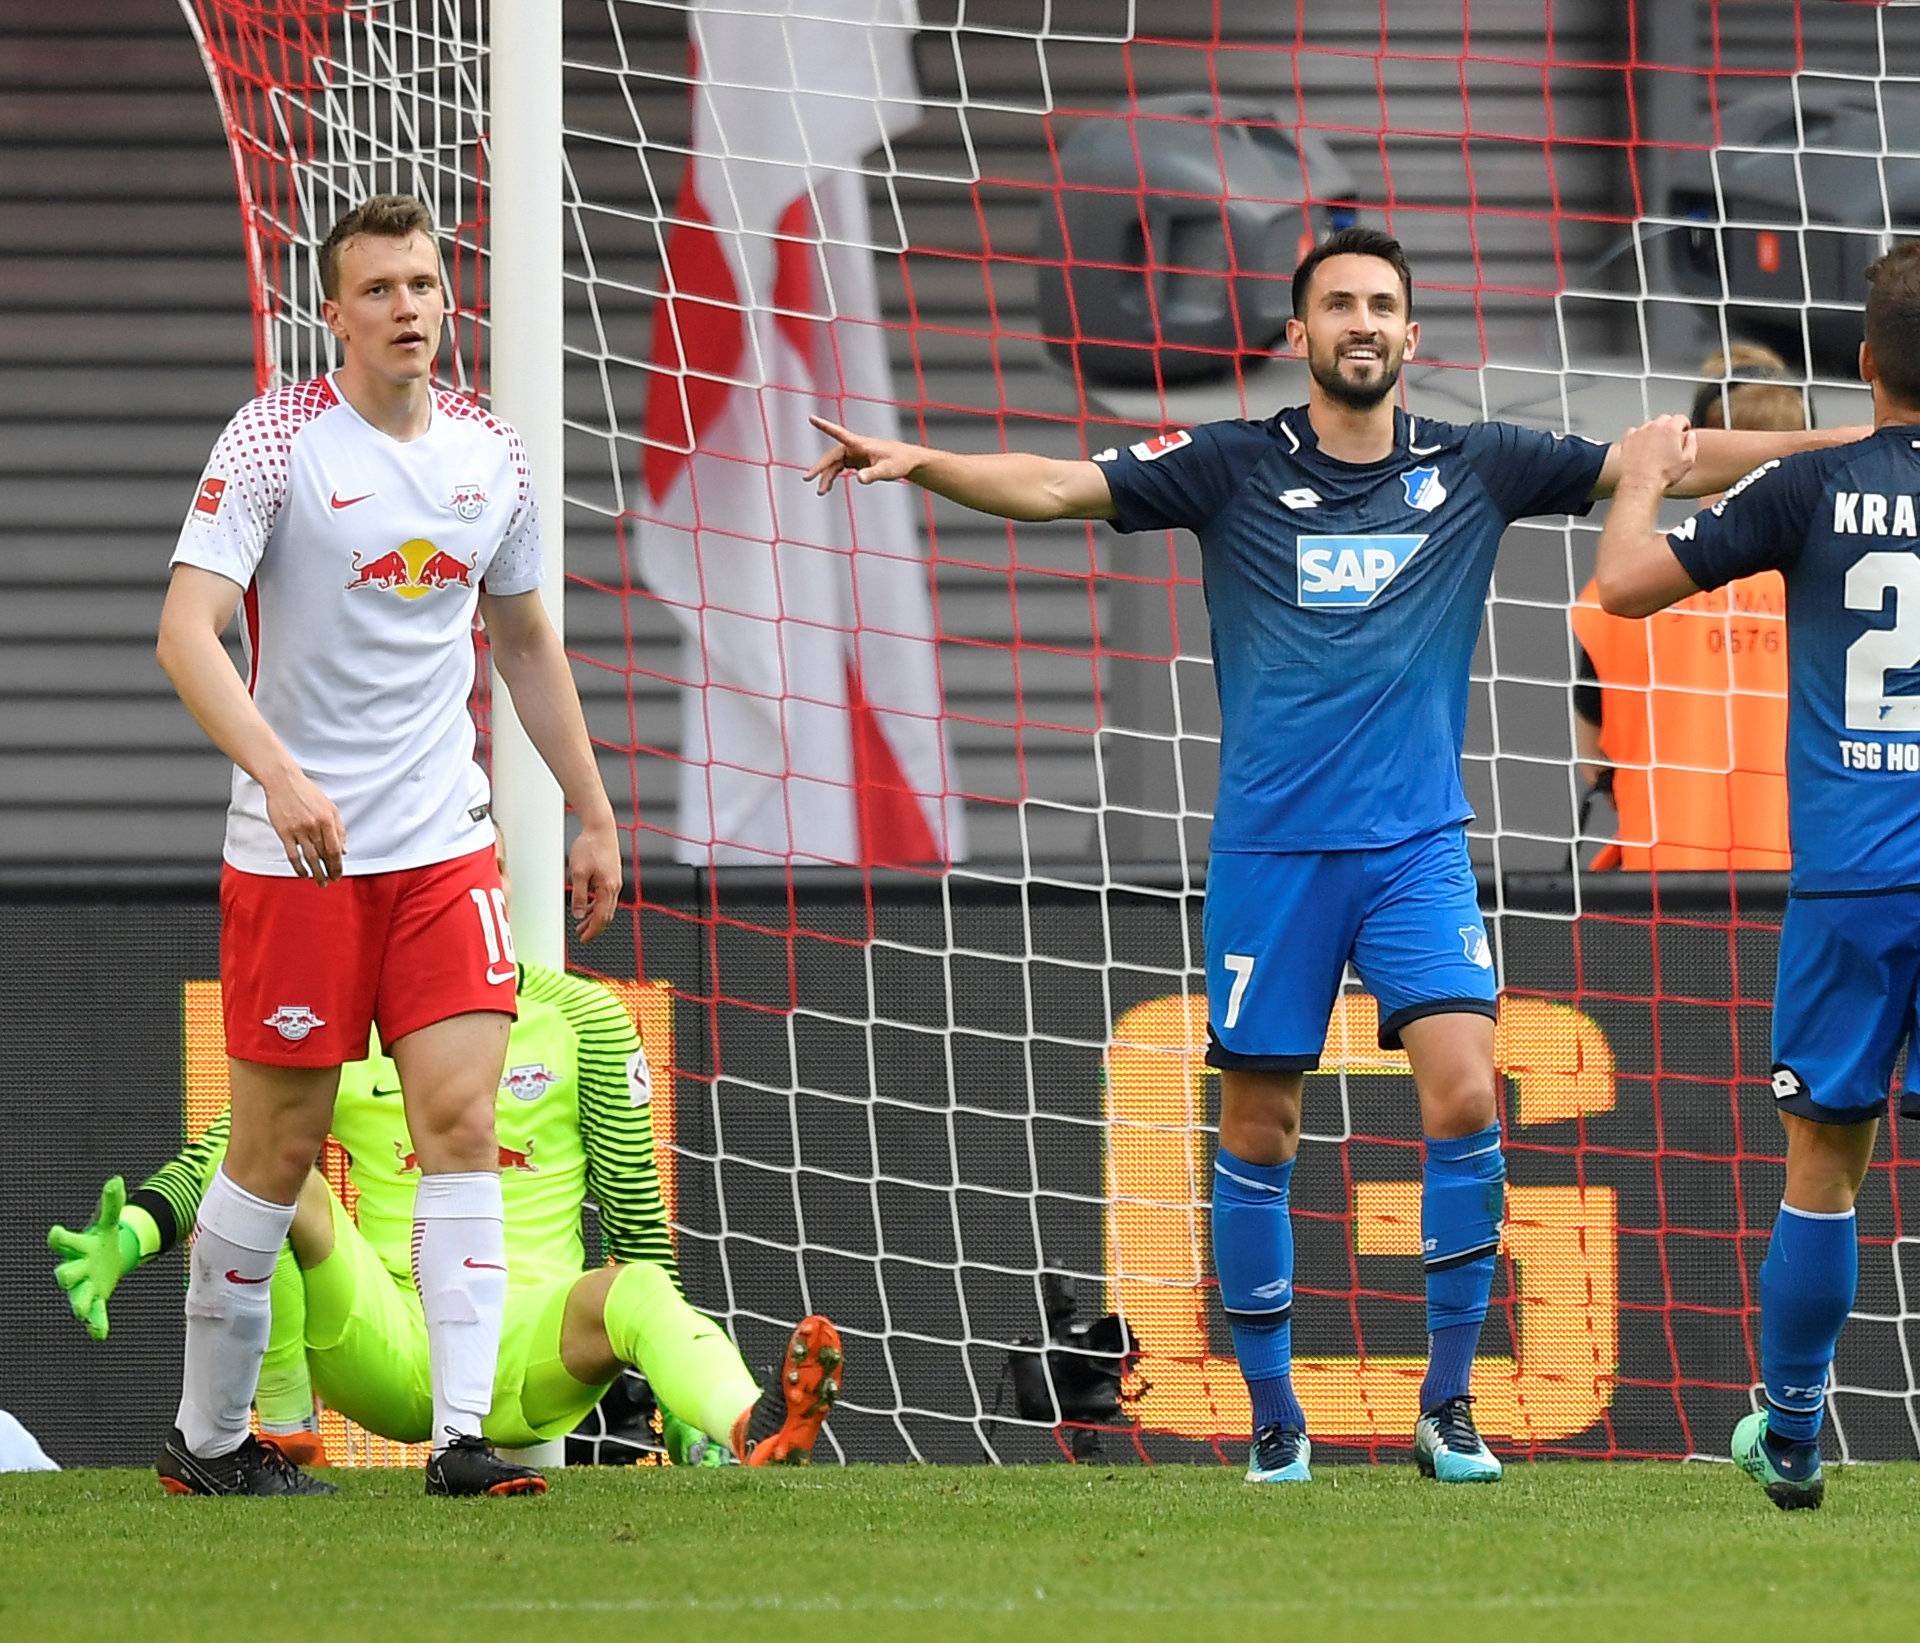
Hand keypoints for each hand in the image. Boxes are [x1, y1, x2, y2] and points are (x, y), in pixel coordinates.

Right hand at [48, 1177, 137, 1342]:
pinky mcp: (96, 1299)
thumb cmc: (103, 1240)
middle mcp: (77, 1268)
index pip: (63, 1242)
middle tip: (64, 1277)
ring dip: (79, 1305)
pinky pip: (95, 1314)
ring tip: (80, 1312)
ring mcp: (85, 1286)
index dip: (58, 1238)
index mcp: (78, 1247)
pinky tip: (100, 1335)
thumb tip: (116, 1181)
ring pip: (76, 1298)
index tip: (56, 1232)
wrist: (107, 1259)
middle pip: (64, 1274)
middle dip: (65, 1276)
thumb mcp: (110, 1223)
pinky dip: (97, 1325)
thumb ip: (112, 1204)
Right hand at [263, 767, 346, 884]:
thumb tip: (345, 850)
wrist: (284, 782)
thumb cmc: (308, 793)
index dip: (338, 864)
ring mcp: (298, 830)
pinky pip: (292, 854)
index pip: (335, 849)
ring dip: (316, 873)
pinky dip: (298, 867)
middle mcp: (314, 826)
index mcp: (327, 819)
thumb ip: (339, 828)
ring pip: (309, 857)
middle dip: (329, 871)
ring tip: (320, 882)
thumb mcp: (330, 807)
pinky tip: (303, 874)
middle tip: (331, 881)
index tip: (339, 874)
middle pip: (323, 855)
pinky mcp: (284, 832)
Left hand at [569, 816, 622, 940]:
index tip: (583, 939)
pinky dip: (597, 906)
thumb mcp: (578, 872)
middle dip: (594, 927)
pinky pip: (605, 897)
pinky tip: (588, 906)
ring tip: (582, 923)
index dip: (593, 931)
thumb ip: (579, 895)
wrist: (601, 828)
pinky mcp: (611, 876)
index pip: (602, 918)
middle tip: (581, 936)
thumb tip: (579, 915)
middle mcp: (614, 887)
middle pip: (606, 915)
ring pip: (606, 907)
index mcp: (608, 888)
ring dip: (594, 917)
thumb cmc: (590, 846)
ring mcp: (614, 881)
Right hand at [805, 416, 932, 494]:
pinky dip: (832, 477)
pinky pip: (839, 468)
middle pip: (831, 456)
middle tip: (807, 478)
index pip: (839, 433)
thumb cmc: (899, 462)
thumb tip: (859, 479)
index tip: (811, 418)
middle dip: (819, 467)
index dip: (825, 426)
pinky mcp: (855, 461)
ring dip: (826, 477)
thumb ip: (873, 474)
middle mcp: (854, 447)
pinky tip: (827, 488)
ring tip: (820, 492)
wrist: (907, 461)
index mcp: (860, 444)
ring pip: (834, 465)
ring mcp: (854, 454)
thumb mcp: (888, 470)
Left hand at [1619, 414, 1697, 491]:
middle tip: (1670, 438)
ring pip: (1649, 425)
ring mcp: (1639, 432)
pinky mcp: (1627, 439)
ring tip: (1655, 444)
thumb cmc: (1664, 475)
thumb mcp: (1687, 461)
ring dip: (1654, 431)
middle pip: (1664, 419)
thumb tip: (1691, 436)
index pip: (1680, 418)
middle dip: (1669, 426)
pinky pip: (1634, 432)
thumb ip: (1692, 445)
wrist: (1641, 483)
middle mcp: (1655, 427)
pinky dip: (1638, 436)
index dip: (1684, 424)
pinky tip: (1641, 445)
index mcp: (1671, 429)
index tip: (1684, 430)